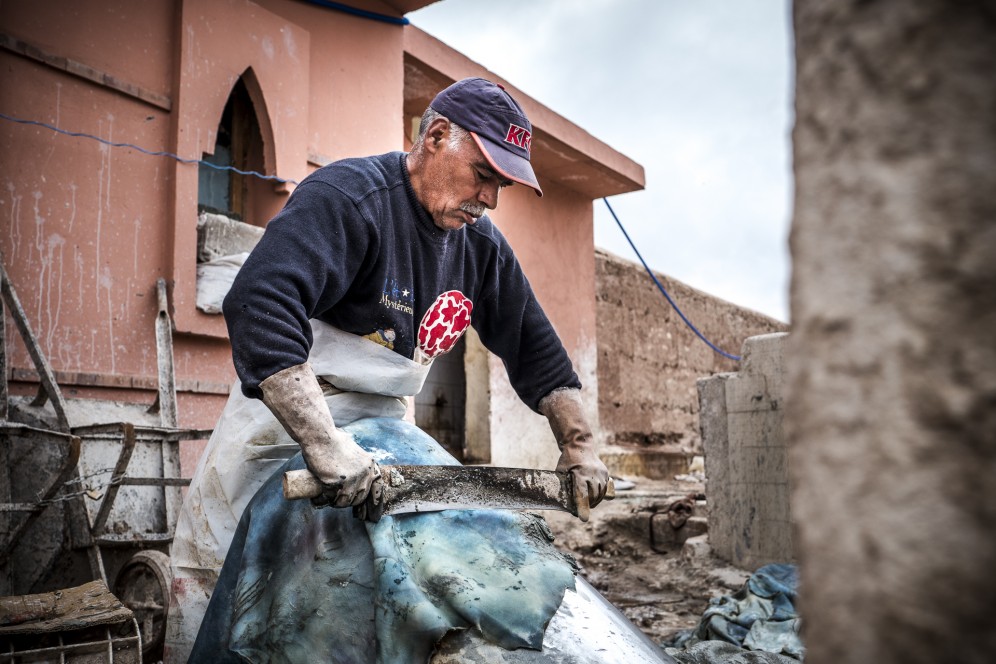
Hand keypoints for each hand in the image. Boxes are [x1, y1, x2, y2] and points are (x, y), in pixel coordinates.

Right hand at [259, 362, 383, 509]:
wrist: (321, 437)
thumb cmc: (332, 440)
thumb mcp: (353, 450)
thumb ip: (357, 462)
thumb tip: (353, 471)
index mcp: (369, 464)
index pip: (376, 486)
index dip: (372, 498)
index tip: (366, 506)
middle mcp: (364, 473)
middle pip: (360, 497)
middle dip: (349, 501)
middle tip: (338, 499)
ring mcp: (352, 479)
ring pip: (346, 501)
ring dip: (336, 503)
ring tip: (328, 499)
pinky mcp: (337, 483)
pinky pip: (332, 498)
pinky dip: (324, 501)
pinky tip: (319, 499)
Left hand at [556, 441, 609, 508]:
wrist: (579, 445)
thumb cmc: (567, 460)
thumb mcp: (560, 472)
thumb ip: (563, 487)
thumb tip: (564, 505)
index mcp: (579, 474)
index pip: (582, 494)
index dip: (582, 507)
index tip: (583, 519)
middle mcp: (592, 474)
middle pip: (593, 497)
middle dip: (588, 506)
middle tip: (583, 510)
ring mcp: (601, 473)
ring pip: (601, 494)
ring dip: (595, 501)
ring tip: (589, 503)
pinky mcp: (605, 473)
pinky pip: (605, 488)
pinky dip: (600, 494)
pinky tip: (595, 495)